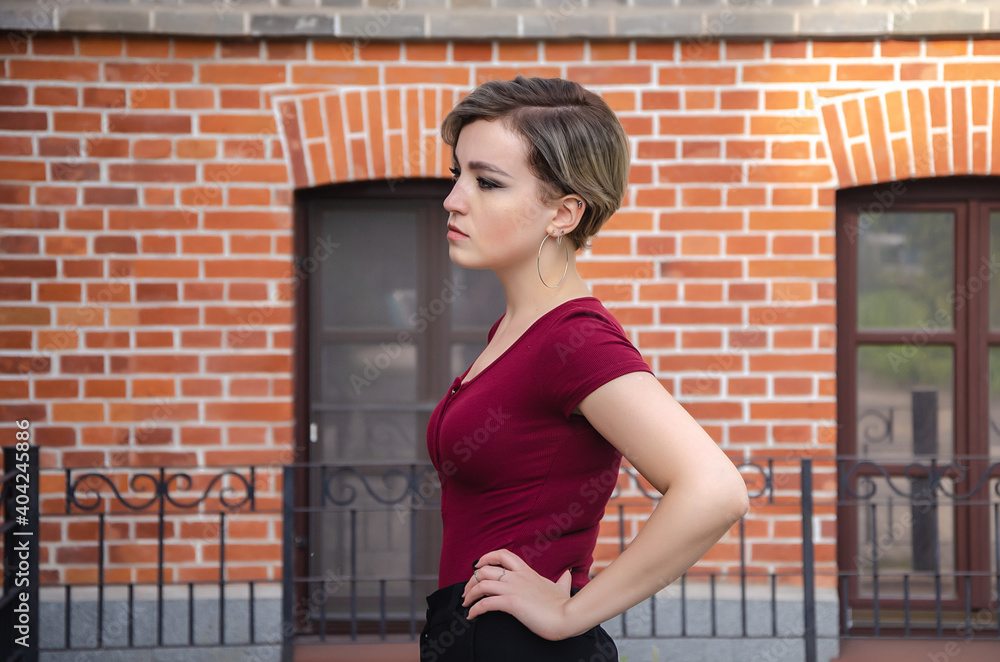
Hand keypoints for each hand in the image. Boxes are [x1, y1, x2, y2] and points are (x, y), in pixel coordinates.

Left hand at [460, 548, 576, 640]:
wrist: (567, 616)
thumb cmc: (563, 604)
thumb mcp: (562, 587)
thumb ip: (562, 580)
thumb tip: (567, 574)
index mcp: (526, 571)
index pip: (502, 555)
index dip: (486, 557)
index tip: (477, 566)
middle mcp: (517, 576)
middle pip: (485, 569)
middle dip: (471, 580)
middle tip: (466, 591)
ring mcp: (514, 589)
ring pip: (482, 584)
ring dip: (469, 594)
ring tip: (466, 603)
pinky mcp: (512, 603)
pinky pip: (485, 603)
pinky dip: (474, 609)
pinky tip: (471, 615)